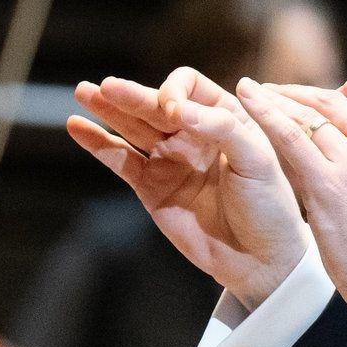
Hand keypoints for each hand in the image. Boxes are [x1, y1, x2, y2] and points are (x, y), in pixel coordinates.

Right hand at [69, 69, 311, 310]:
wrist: (260, 260)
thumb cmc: (270, 208)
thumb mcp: (258, 160)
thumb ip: (221, 128)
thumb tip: (176, 109)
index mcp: (225, 118)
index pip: (189, 87)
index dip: (174, 92)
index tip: (173, 114)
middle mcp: (193, 134)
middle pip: (153, 104)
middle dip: (130, 95)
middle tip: (104, 86)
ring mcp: (170, 161)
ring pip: (132, 127)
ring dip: (107, 109)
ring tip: (83, 91)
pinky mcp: (152, 189)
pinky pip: (120, 160)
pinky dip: (98, 144)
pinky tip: (77, 126)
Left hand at [232, 75, 346, 320]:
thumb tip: (340, 142)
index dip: (329, 92)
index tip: (306, 100)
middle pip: (331, 100)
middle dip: (294, 93)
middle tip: (266, 92)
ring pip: (307, 116)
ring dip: (274, 103)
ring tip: (248, 98)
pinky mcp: (328, 183)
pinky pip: (290, 137)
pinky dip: (264, 114)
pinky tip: (244, 102)